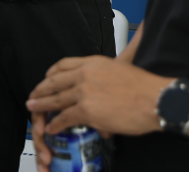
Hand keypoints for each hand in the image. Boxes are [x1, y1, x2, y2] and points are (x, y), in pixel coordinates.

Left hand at [26, 55, 170, 169]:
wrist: (155, 99)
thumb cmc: (143, 87)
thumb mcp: (119, 69)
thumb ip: (104, 77)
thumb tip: (99, 91)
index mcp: (93, 63)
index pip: (63, 64)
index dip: (50, 73)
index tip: (46, 78)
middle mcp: (85, 74)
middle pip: (54, 81)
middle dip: (40, 89)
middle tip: (33, 94)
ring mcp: (84, 92)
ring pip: (55, 99)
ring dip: (41, 105)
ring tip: (33, 108)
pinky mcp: (86, 110)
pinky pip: (64, 117)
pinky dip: (56, 123)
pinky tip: (52, 127)